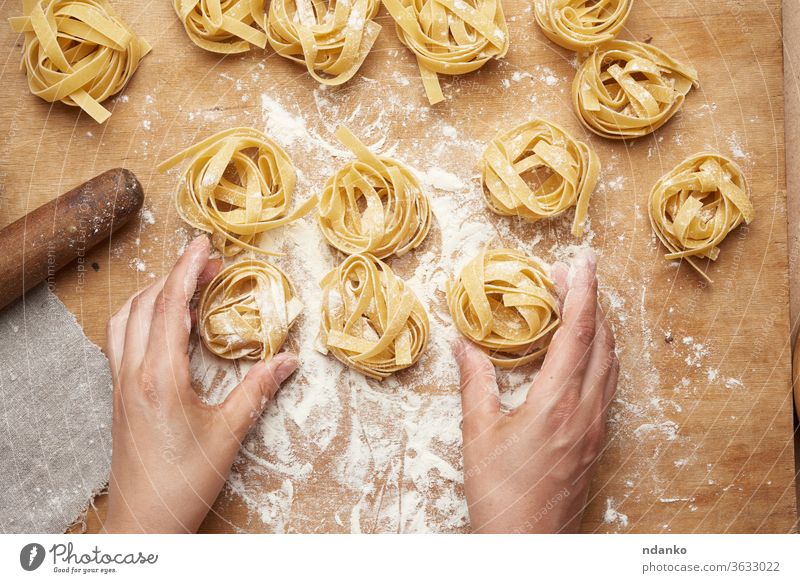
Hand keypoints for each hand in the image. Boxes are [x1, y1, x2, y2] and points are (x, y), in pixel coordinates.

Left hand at [103, 236, 297, 532]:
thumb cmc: (183, 481)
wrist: (142, 522)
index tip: (203, 244)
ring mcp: (120, 385)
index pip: (170, 306)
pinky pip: (120, 341)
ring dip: (152, 295)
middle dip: (173, 276)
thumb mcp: (228, 434)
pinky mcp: (118, 396)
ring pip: (124, 320)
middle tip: (207, 265)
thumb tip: (288, 360)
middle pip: (143, 304)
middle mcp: (132, 374)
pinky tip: (164, 328)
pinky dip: (140, 319)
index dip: (186, 269)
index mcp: (158, 377)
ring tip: (184, 288)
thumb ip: (257, 391)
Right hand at [454, 249, 617, 532]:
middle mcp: (586, 410)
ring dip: (600, 327)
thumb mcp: (479, 433)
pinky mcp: (597, 442)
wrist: (527, 543)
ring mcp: (596, 427)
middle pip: (602, 341)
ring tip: (582, 304)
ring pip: (611, 363)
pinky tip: (587, 354)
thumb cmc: (500, 492)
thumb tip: (463, 344)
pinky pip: (609, 385)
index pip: (577, 332)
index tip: (582, 261)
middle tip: (574, 275)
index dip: (582, 291)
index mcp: (556, 402)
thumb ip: (475, 383)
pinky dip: (602, 356)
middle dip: (592, 301)